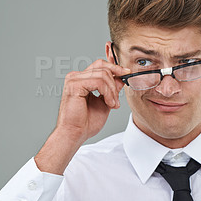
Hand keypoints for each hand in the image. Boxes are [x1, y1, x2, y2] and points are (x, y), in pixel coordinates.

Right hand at [35, 59, 129, 173]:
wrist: (75, 134)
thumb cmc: (86, 122)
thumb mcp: (105, 102)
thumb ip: (112, 89)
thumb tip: (122, 77)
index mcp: (81, 79)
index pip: (100, 65)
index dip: (115, 67)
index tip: (127, 73)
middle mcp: (76, 77)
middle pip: (103, 68)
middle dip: (115, 83)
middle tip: (117, 101)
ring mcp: (74, 79)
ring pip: (103, 75)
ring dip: (112, 91)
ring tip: (112, 105)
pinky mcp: (74, 85)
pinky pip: (98, 82)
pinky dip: (107, 93)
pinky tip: (108, 103)